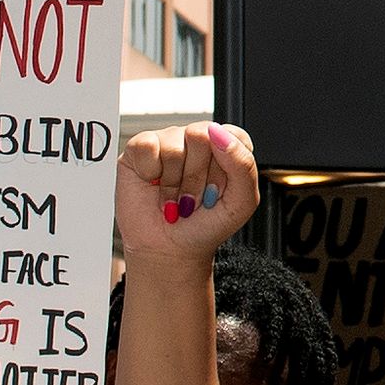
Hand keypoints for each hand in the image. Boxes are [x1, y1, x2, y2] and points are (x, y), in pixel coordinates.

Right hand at [117, 121, 256, 273]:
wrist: (170, 251)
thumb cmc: (206, 225)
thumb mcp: (241, 202)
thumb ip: (243, 164)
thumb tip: (218, 133)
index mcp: (226, 146)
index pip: (233, 136)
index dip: (226, 168)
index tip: (219, 191)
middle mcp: (197, 138)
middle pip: (200, 136)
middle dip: (197, 177)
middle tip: (193, 198)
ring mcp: (168, 141)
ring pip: (173, 145)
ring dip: (174, 182)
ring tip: (174, 197)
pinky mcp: (140, 149)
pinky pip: (146, 146)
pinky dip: (151, 173)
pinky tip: (154, 185)